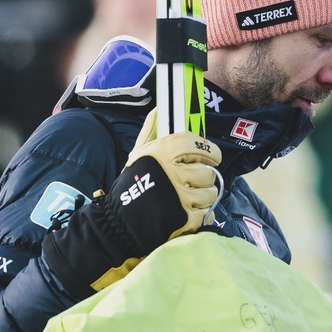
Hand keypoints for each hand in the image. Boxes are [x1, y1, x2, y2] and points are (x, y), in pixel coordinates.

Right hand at [42, 109, 221, 296]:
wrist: (117, 223)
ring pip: (211, 193)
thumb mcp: (138, 155)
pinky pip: (205, 212)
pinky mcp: (185, 217)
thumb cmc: (131, 186)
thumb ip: (151, 131)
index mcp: (163, 153)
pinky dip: (199, 213)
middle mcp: (174, 172)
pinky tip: (186, 210)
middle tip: (195, 181)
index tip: (213, 156)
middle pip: (208, 172)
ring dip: (204, 196)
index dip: (210, 150)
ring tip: (191, 196)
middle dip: (205, 177)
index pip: (198, 144)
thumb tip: (159, 109)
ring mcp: (181, 196)